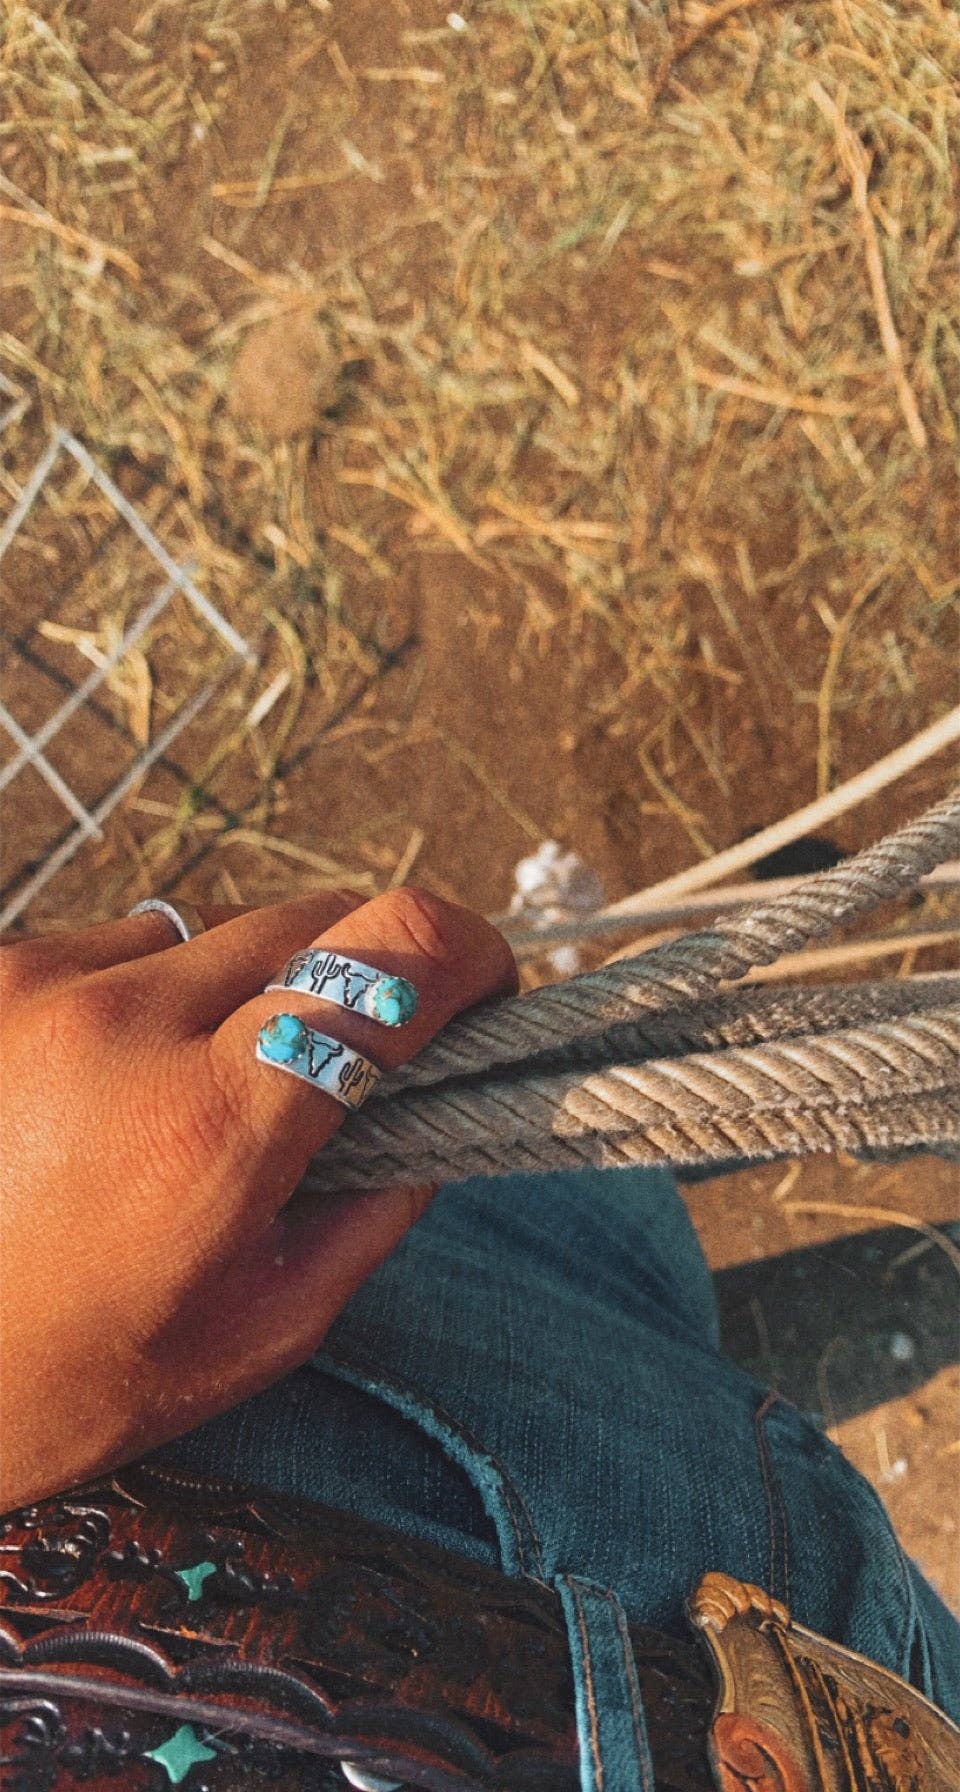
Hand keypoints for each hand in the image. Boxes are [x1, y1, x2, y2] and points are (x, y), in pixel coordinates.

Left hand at [0, 887, 516, 1509]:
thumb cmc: (66, 1383)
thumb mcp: (258, 1331)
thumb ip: (371, 1212)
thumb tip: (433, 1112)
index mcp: (210, 1127)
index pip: (386, 958)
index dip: (465, 952)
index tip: (485, 984)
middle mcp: (121, 1024)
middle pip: (313, 920)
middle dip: (360, 975)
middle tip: (351, 1056)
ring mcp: (35, 984)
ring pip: (212, 935)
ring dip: (238, 995)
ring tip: (183, 1101)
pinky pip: (116, 949)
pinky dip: (142, 1003)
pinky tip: (101, 1091)